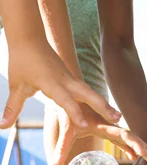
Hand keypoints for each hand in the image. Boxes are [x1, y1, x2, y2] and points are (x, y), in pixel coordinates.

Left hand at [0, 40, 119, 129]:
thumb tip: (1, 126)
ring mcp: (70, 78)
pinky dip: (96, 99)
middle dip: (102, 107)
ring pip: (90, 92)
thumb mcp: (16, 86)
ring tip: (118, 117)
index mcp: (52, 82)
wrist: (29, 38)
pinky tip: (105, 108)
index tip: (84, 125)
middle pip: (88, 94)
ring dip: (103, 103)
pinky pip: (86, 89)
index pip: (65, 100)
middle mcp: (65, 80)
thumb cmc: (22, 62)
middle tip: (117, 119)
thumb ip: (12, 107)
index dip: (74, 112)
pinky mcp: (71, 77)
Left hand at [50, 105, 146, 164]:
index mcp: (105, 124)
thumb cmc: (68, 109)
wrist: (69, 95)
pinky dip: (129, 147)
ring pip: (128, 138)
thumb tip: (53, 164)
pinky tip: (132, 157)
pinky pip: (122, 140)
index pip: (125, 135)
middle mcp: (110, 126)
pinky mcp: (106, 130)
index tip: (146, 153)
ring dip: (139, 147)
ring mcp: (109, 128)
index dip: (136, 144)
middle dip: (144, 148)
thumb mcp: (66, 128)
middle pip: (131, 137)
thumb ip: (62, 146)